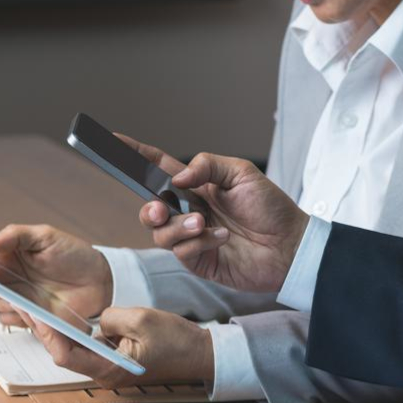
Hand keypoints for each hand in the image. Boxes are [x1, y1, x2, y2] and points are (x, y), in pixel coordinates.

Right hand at [0, 224, 111, 326]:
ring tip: (13, 297)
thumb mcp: (45, 236)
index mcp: (6, 252)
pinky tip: (29, 310)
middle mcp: (6, 275)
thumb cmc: (75, 255)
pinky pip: (7, 320)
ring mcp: (15, 297)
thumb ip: (13, 236)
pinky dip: (14, 316)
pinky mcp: (26, 316)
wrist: (100, 281)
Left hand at [24, 307, 213, 389]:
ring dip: (63, 333)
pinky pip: (91, 348)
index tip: (37, 316)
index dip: (49, 335)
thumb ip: (110, 317)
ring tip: (44, 311)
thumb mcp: (140, 318)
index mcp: (110, 369)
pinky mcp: (115, 362)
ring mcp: (110, 370)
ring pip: (78, 350)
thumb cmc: (177, 342)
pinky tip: (70, 319)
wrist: (200, 355)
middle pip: (67, 354)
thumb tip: (95, 320)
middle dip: (50, 332)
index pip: (67, 356)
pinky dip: (79, 334)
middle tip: (31, 308)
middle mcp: (106, 374)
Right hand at [122, 136, 308, 292]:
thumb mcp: (242, 173)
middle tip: (160, 207)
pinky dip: (199, 242)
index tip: (112, 141)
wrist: (290, 246)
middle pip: (150, 207)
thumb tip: (176, 179)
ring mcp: (192, 238)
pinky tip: (221, 237)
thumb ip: (207, 166)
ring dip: (179, 226)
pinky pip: (181, 251)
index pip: (158, 169)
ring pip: (160, 233)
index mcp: (197, 186)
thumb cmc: (271, 208)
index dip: (135, 155)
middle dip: (149, 207)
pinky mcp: (199, 261)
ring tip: (203, 222)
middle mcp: (189, 211)